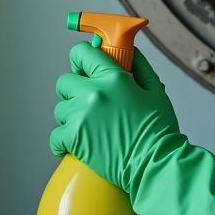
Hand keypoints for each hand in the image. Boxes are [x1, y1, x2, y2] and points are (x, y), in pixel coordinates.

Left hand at [49, 41, 180, 193]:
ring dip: (71, 117)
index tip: (85, 69)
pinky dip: (63, 142)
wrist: (155, 164)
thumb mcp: (156, 91)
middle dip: (74, 91)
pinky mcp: (73, 138)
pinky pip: (55, 135)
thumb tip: (128, 51)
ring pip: (60, 109)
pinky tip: (77, 144)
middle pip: (64, 82)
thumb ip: (140, 67)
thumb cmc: (159, 131)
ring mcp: (81, 115)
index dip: (82, 60)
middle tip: (90, 104)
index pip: (81, 53)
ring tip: (90, 128)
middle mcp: (93, 92)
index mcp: (114, 78)